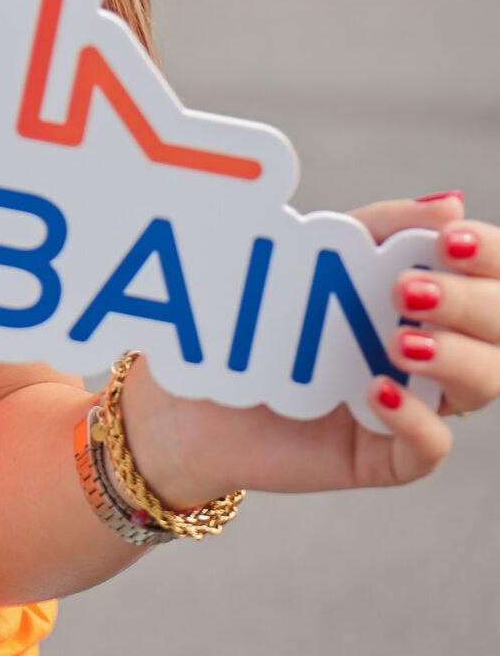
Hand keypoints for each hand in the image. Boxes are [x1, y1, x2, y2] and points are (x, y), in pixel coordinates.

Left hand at [123, 195, 499, 501]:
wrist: (187, 388)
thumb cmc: (257, 311)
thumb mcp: (314, 253)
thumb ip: (379, 227)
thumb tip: (451, 203)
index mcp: (430, 294)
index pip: (493, 278)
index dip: (491, 258)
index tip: (454, 240)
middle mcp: (436, 347)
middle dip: (472, 304)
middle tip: (409, 289)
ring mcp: (415, 402)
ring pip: (482, 385)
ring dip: (455, 355)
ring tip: (400, 337)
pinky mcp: (382, 453)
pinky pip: (430, 448)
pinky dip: (417, 419)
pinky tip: (378, 390)